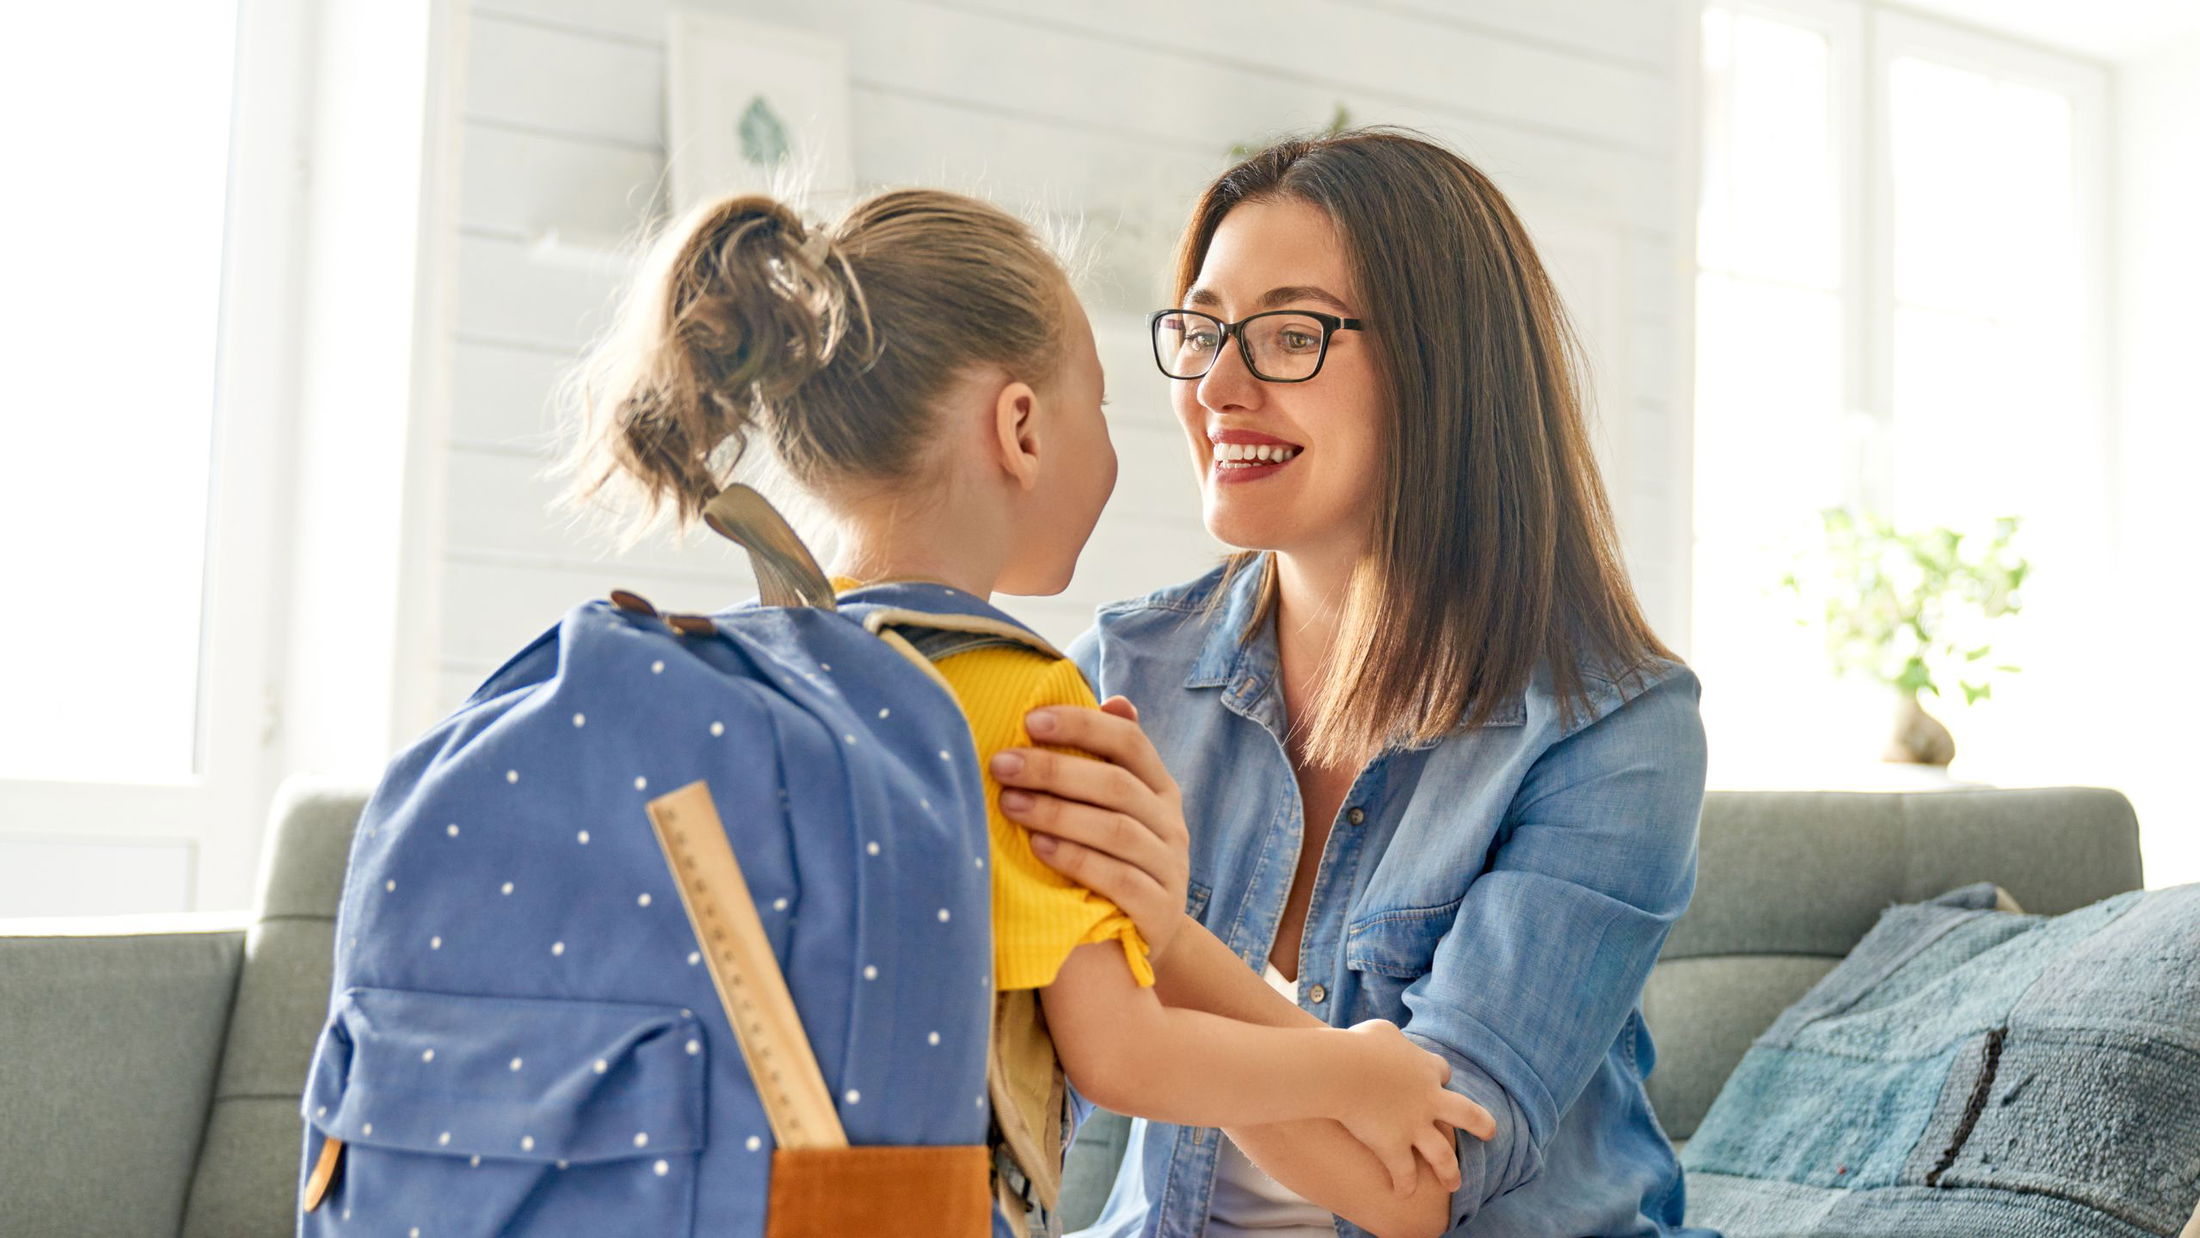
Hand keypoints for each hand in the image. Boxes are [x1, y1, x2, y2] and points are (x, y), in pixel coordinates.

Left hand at [990, 696, 1192, 964]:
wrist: (1143, 937)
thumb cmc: (1115, 860)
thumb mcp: (1117, 810)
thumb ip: (1109, 763)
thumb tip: (1115, 701)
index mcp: (1160, 788)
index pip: (1129, 742)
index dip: (1082, 726)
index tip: (1030, 721)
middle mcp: (1171, 824)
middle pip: (1116, 785)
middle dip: (1054, 770)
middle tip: (1002, 764)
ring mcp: (1170, 868)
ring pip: (1116, 831)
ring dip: (1058, 813)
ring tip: (1010, 804)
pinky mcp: (1159, 911)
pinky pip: (1120, 880)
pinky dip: (1077, 861)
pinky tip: (1040, 849)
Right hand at [1332, 1020, 1496, 1195]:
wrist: (1342, 1070)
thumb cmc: (1357, 1046)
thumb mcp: (1380, 1030)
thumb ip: (1392, 1037)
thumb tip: (1387, 1042)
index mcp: (1426, 1068)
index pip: (1442, 1072)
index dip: (1439, 1077)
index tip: (1435, 1082)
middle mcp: (1428, 1099)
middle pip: (1466, 1114)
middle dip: (1481, 1124)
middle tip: (1490, 1133)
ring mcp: (1414, 1126)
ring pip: (1442, 1154)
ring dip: (1449, 1170)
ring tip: (1454, 1183)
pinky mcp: (1393, 1146)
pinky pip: (1403, 1171)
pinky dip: (1404, 1184)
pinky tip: (1402, 1194)